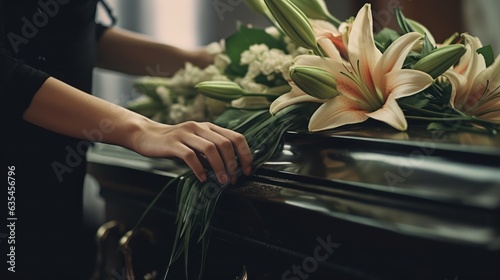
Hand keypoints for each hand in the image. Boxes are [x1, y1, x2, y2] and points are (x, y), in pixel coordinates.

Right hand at [132, 120, 252, 184]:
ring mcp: (186, 133)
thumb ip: (211, 154)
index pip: (235, 137)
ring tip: (222, 181)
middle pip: (224, 143)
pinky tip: (203, 178)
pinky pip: (190, 156)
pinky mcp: (173, 143)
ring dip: (219, 167)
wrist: (146, 136)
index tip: (248, 170)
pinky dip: (199, 169)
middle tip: (233, 179)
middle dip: (233, 163)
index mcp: (209, 127)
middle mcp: (199, 127)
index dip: (245, 154)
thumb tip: (230, 170)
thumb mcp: (196, 145)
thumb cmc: (174, 144)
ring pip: (210, 148)